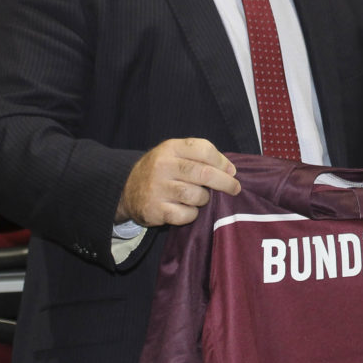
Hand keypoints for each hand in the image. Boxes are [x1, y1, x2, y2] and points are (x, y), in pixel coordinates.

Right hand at [116, 138, 240, 226]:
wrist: (128, 191)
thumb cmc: (163, 171)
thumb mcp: (176, 154)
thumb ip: (201, 157)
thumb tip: (231, 170)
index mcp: (171, 148)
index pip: (204, 149)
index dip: (222, 161)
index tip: (230, 171)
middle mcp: (163, 166)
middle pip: (204, 174)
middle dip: (225, 183)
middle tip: (234, 188)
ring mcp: (157, 188)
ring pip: (196, 195)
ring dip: (204, 199)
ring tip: (200, 198)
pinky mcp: (155, 210)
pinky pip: (185, 215)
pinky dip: (192, 214)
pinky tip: (188, 209)